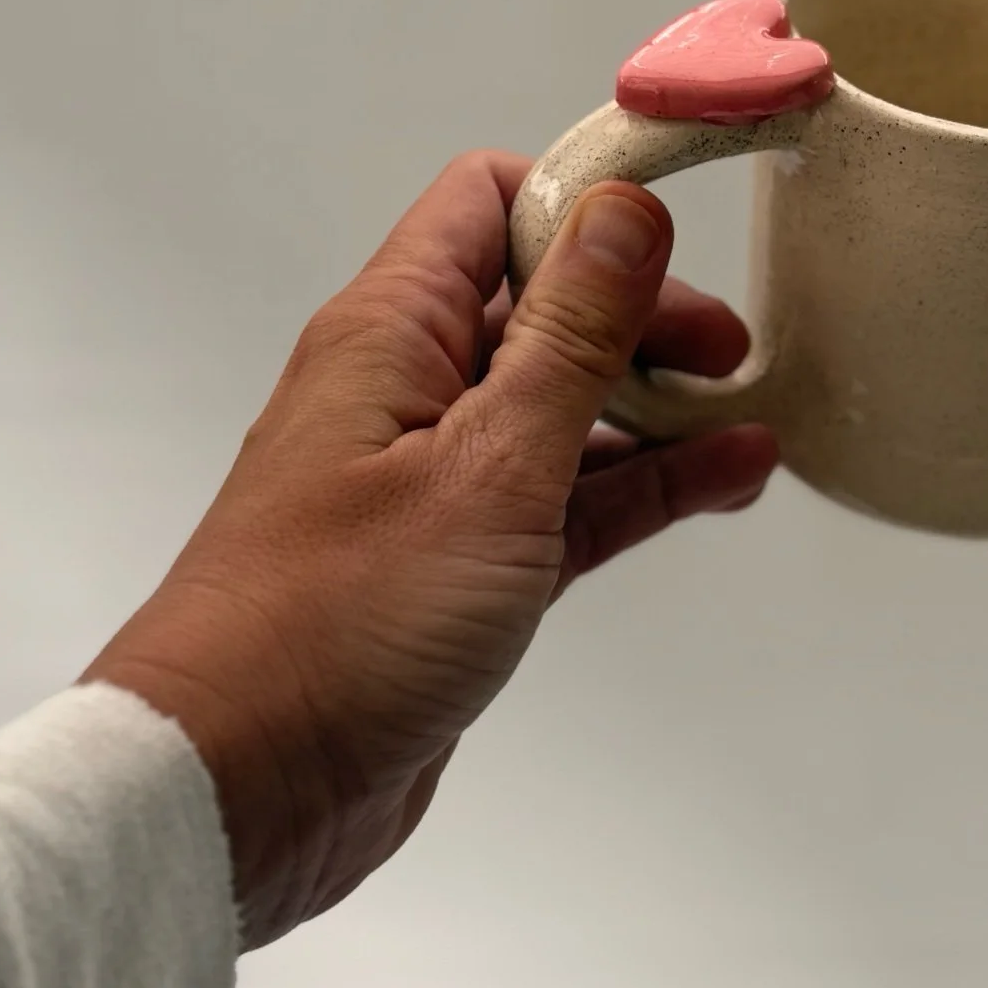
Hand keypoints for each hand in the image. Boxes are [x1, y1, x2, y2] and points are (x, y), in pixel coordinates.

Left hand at [85, 152, 776, 948]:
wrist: (236, 789)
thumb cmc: (331, 627)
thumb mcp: (486, 467)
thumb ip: (568, 338)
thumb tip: (622, 211)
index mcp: (392, 334)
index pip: (492, 203)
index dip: (589, 199)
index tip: (687, 220)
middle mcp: (407, 391)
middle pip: (545, 305)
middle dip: (645, 314)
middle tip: (733, 354)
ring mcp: (433, 480)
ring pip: (565, 407)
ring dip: (658, 407)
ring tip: (751, 419)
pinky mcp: (458, 564)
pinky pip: (566, 496)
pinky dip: (641, 485)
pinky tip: (721, 483)